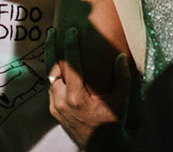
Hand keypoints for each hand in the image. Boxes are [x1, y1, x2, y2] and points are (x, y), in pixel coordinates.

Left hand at [49, 26, 131, 145]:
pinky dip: (54, 76)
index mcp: (77, 98)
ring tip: (54, 45)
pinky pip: (51, 89)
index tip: (72, 31)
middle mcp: (62, 102)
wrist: (101, 148)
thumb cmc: (112, 124)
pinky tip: (58, 67)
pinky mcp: (54, 112)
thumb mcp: (121, 102)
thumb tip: (120, 56)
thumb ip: (122, 78)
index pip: (71, 65)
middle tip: (52, 32)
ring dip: (51, 62)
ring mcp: (56, 108)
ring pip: (50, 79)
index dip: (70, 46)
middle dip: (51, 48)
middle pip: (52, 69)